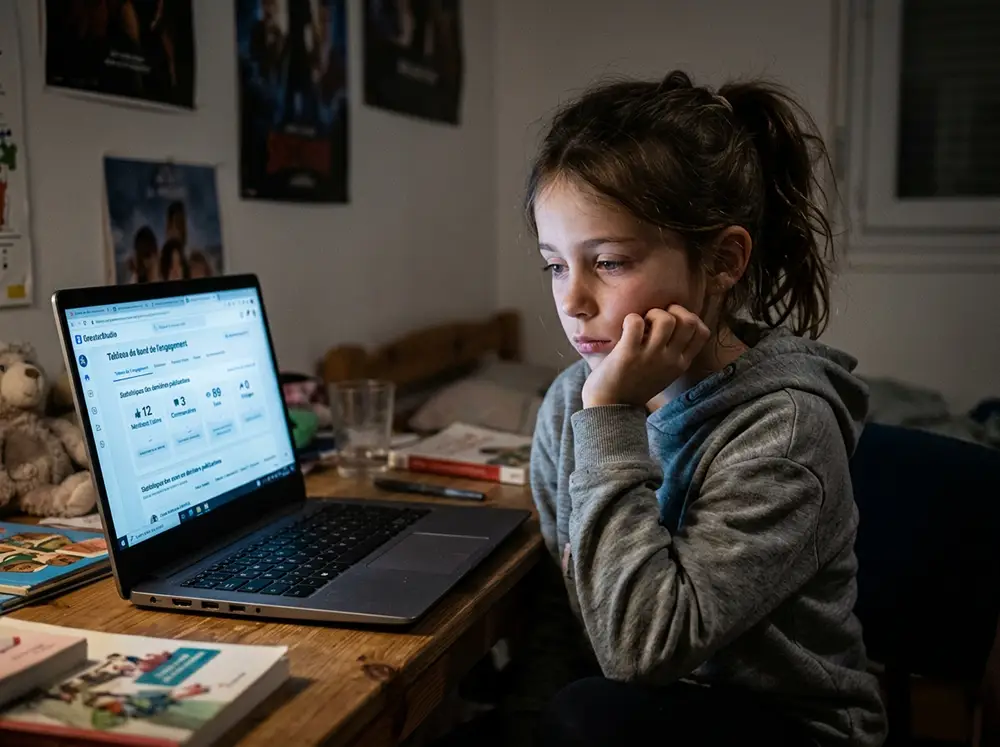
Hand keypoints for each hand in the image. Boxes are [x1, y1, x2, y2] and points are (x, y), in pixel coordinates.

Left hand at [582, 305, 709, 407]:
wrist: (610, 408)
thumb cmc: (634, 384)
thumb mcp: (664, 371)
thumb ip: (672, 352)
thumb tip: (672, 321)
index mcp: (681, 363)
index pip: (703, 332)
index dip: (689, 318)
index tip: (673, 321)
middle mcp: (670, 360)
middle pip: (688, 321)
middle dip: (671, 311)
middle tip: (655, 320)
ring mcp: (650, 357)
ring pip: (665, 319)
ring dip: (651, 314)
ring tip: (641, 324)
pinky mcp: (628, 354)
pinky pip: (636, 322)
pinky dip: (631, 319)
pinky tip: (625, 328)